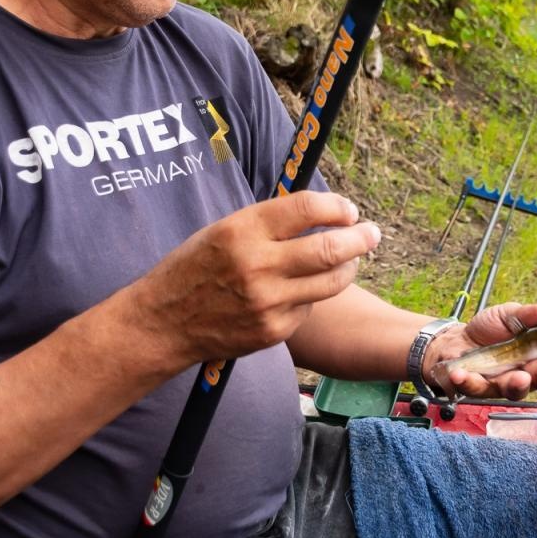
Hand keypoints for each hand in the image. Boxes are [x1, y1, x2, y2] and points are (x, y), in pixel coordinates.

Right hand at [130, 192, 380, 363]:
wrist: (163, 323)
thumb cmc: (196, 268)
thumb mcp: (224, 230)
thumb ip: (269, 223)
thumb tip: (321, 212)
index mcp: (242, 230)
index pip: (307, 208)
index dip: (336, 206)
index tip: (348, 209)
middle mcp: (257, 265)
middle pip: (330, 248)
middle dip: (361, 238)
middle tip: (372, 233)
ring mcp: (267, 302)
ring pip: (331, 282)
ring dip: (349, 267)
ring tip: (351, 259)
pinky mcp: (273, 331)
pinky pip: (309, 308)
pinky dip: (311, 296)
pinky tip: (299, 291)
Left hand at [423, 302, 536, 400]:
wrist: (458, 340)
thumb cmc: (492, 329)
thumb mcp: (510, 314)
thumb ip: (530, 315)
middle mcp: (531, 371)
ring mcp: (506, 382)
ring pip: (518, 390)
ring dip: (518, 384)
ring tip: (519, 377)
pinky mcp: (480, 388)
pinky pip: (477, 388)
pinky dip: (469, 381)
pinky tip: (460, 373)